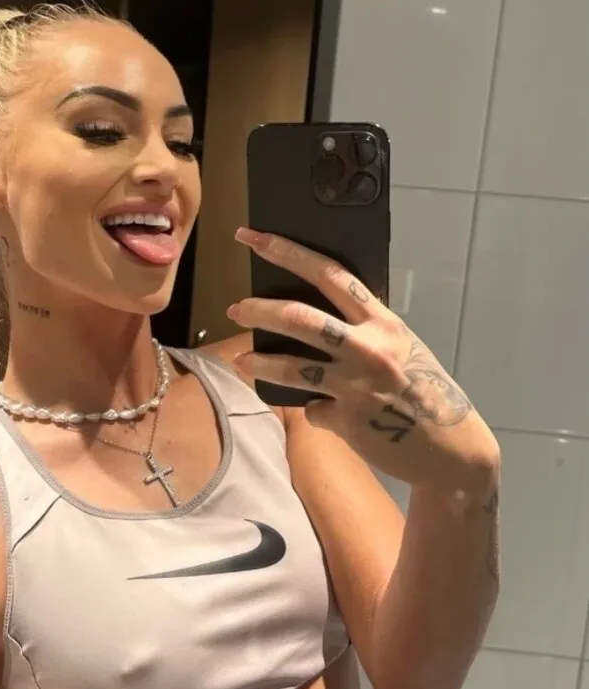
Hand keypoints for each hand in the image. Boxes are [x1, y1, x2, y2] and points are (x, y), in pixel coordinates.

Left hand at [228, 227, 499, 493]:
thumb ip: (365, 333)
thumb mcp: (403, 350)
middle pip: (299, 319)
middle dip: (259, 311)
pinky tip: (326, 414)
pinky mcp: (346, 420)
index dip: (288, 253)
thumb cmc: (425, 393)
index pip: (331, 274)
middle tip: (236, 309)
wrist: (451, 450)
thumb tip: (317, 325)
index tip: (254, 237)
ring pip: (291, 368)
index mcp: (384, 323)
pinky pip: (312, 410)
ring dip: (259, 364)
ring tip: (241, 363)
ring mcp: (355, 386)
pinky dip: (314, 411)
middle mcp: (368, 348)